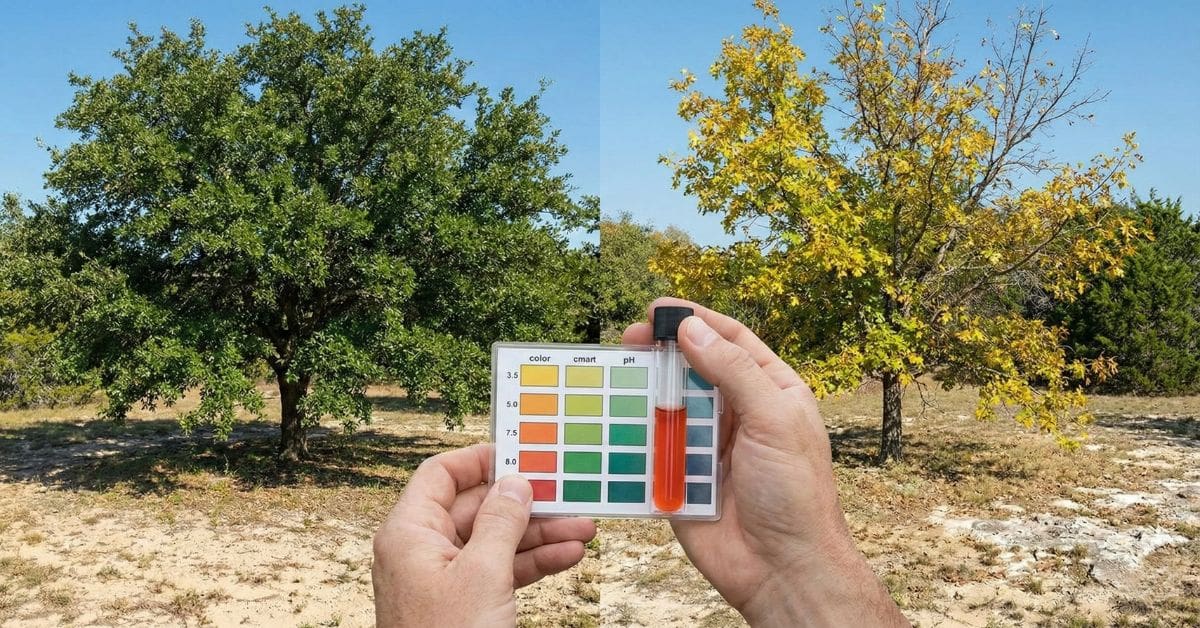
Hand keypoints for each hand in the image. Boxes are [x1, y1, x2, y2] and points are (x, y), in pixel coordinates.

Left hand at [372, 444, 596, 626]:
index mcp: (409, 532)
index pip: (441, 475)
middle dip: (525, 503)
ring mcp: (442, 579)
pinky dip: (533, 564)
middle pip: (476, 508)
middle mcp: (421, 550)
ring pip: (495, 541)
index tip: (521, 452)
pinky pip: (499, 571)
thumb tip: (515, 482)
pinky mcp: (462, 604)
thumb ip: (501, 522)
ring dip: (540, 535)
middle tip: (567, 493)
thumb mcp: (483, 573)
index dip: (480, 460)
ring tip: (584, 528)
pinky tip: (568, 556)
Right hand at [624, 298, 906, 626]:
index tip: (657, 309)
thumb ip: (732, 370)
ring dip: (643, 392)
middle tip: (627, 341)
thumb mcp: (773, 419)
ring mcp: (706, 446)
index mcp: (770, 392)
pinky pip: (651, 450)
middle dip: (660, 353)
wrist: (781, 568)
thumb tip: (691, 328)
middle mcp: (737, 414)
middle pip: (692, 370)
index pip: (731, 341)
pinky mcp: (681, 479)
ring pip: (667, 407)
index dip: (696, 320)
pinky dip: (632, 436)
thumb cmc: (794, 493)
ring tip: (615, 376)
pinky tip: (610, 420)